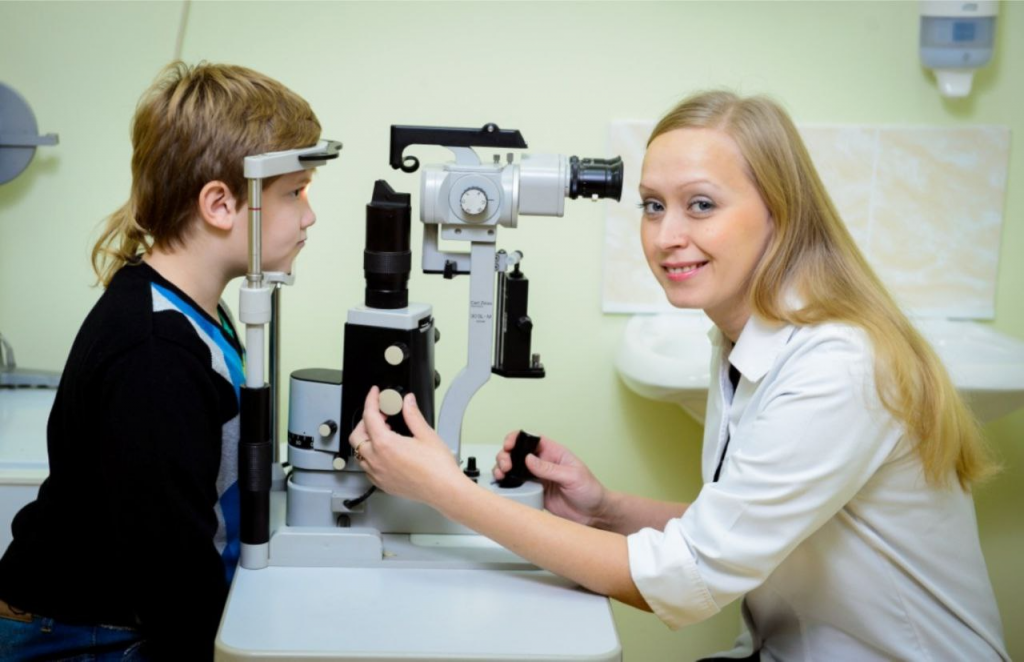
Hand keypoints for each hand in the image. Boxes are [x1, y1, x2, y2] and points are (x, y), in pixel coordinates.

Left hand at [349, 386, 466, 504]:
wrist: (444, 490)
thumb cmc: (438, 467)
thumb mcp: (425, 434)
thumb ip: (412, 414)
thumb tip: (408, 401)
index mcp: (385, 444)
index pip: (369, 416)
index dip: (371, 400)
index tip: (374, 394)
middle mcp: (377, 460)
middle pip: (357, 435)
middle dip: (365, 421)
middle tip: (380, 414)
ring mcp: (378, 474)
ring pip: (359, 453)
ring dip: (367, 440)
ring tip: (384, 433)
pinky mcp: (382, 484)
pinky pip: (367, 468)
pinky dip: (370, 456)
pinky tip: (385, 452)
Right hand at [493, 432, 609, 527]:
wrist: (593, 514)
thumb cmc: (590, 491)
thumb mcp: (572, 476)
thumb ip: (550, 468)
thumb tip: (528, 459)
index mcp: (553, 452)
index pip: (530, 439)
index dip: (516, 438)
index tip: (508, 445)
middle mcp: (543, 463)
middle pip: (517, 453)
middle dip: (505, 455)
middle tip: (506, 466)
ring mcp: (537, 478)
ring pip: (513, 469)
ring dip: (502, 469)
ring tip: (501, 474)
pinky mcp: (534, 493)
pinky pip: (517, 486)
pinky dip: (507, 484)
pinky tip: (503, 485)